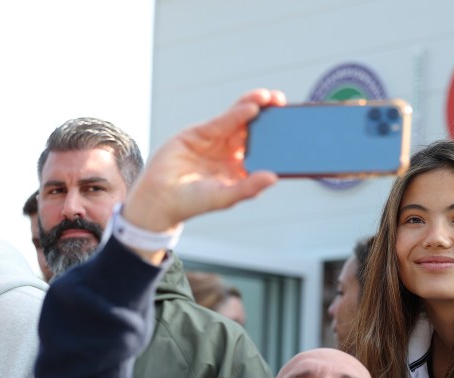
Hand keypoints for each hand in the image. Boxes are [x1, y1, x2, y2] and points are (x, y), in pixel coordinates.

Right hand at [123, 88, 285, 235]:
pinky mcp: (201, 132)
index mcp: (241, 170)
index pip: (265, 150)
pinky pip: (223, 121)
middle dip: (270, 117)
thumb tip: (274, 177)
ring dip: (255, 107)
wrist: (158, 198)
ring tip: (270, 98)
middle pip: (255, 131)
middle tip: (284, 105)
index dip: (279, 139)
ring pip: (240, 120)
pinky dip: (236, 113)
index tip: (295, 129)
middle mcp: (231, 154)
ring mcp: (217, 142)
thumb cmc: (193, 203)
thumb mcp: (224, 196)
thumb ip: (248, 187)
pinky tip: (251, 107)